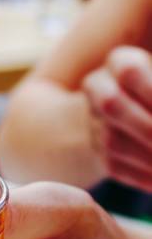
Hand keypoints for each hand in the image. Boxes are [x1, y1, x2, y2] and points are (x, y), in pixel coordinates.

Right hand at [83, 45, 151, 191]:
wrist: (136, 108)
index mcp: (121, 61)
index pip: (129, 72)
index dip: (151, 92)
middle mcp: (99, 89)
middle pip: (111, 106)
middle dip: (147, 127)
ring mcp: (93, 122)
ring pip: (112, 142)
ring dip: (148, 157)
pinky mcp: (97, 151)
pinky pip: (115, 167)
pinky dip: (143, 177)